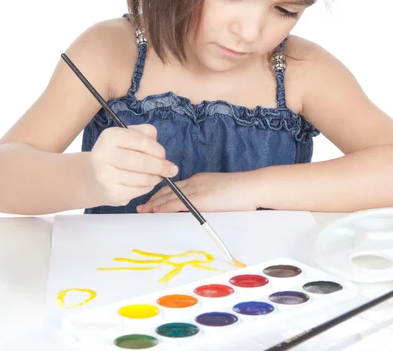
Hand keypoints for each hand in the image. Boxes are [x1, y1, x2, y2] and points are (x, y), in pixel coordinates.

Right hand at [86, 124, 177, 206]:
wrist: (92, 176)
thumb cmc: (116, 153)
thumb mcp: (128, 136)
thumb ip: (146, 134)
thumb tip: (161, 153)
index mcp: (111, 136)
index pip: (143, 142)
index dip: (159, 151)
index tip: (165, 156)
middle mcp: (105, 155)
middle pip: (143, 162)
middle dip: (162, 167)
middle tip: (171, 170)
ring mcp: (106, 176)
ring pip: (142, 179)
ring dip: (155, 178)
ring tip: (158, 176)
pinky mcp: (111, 193)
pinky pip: (138, 191)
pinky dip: (147, 188)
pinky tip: (145, 183)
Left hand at [136, 171, 257, 212]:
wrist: (252, 187)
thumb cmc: (242, 193)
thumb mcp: (220, 193)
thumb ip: (208, 198)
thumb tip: (201, 209)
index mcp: (200, 180)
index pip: (175, 187)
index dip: (161, 194)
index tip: (151, 200)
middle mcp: (195, 182)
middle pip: (168, 190)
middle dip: (153, 199)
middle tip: (140, 207)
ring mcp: (196, 189)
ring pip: (169, 196)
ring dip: (154, 204)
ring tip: (142, 211)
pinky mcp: (199, 199)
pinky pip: (177, 203)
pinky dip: (164, 207)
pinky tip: (155, 211)